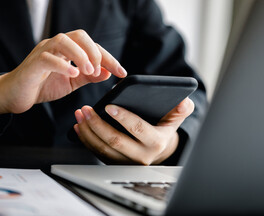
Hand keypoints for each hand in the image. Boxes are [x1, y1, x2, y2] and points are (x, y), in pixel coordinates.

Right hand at [0, 29, 126, 116]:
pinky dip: (62, 65)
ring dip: (80, 56)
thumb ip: (88, 76)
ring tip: (88, 72)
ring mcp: (43, 52)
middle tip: (100, 70)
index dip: (108, 58)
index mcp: (67, 49)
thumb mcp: (72, 82)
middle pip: (79, 35)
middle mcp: (55, 46)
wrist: (15, 95)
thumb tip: (107, 72)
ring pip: (63, 41)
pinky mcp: (33, 63)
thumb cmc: (42, 85)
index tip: (121, 72)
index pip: (91, 46)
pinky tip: (72, 74)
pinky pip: (48, 58)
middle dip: (95, 52)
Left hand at [74, 97, 194, 164]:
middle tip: (86, 109)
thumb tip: (184, 102)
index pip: (138, 129)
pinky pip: (97, 152)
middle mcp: (141, 156)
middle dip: (97, 124)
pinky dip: (86, 139)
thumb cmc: (164, 127)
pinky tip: (79, 126)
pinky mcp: (115, 163)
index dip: (124, 118)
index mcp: (156, 142)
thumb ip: (181, 108)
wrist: (158, 147)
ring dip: (88, 131)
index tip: (109, 106)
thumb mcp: (175, 117)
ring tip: (80, 114)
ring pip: (103, 148)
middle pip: (115, 140)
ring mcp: (126, 162)